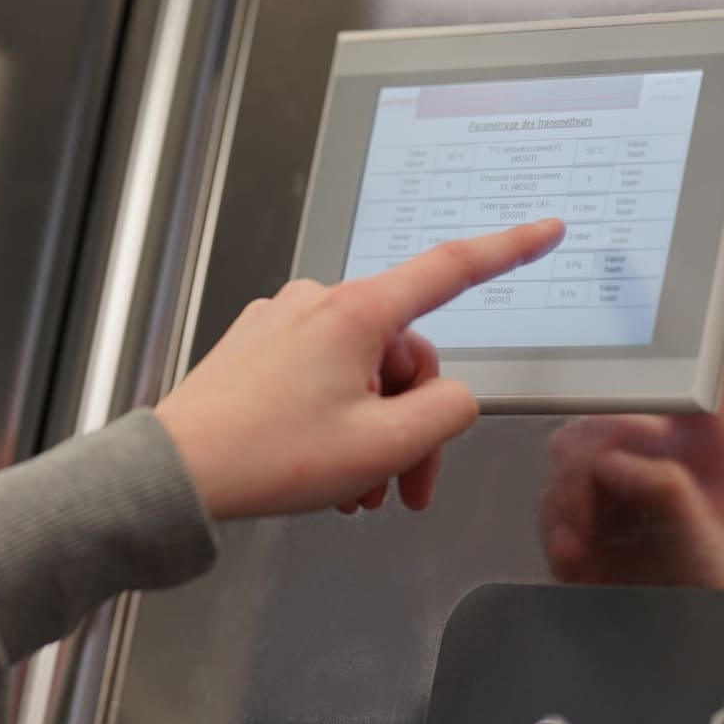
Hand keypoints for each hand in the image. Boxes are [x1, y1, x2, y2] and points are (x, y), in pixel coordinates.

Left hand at [155, 220, 564, 520]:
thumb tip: (453, 398)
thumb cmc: (266, 455)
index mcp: (357, 311)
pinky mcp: (258, 347)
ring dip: (374, 434)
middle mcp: (319, 302)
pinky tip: (326, 471)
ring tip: (357, 492)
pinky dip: (337, 421)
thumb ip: (447, 413)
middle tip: (405, 489)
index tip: (544, 232)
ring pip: (363, 373)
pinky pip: (323, 376)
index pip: (452, 268)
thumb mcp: (383, 445)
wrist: (178, 472)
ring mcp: (284, 322)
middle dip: (414, 424)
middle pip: (405, 355)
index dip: (508, 249)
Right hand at [539, 395, 723, 588]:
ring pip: (567, 463)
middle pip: (599, 427)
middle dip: (580, 470)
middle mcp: (664, 461)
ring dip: (562, 504)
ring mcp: (627, 490)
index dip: (634, 395)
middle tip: (583, 511)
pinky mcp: (599, 521)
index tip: (612, 430)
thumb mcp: (712, 545)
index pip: (668, 393)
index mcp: (707, 452)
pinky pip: (555, 504)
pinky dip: (555, 528)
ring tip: (576, 541)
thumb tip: (615, 462)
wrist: (712, 645)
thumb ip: (670, 493)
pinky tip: (571, 551)